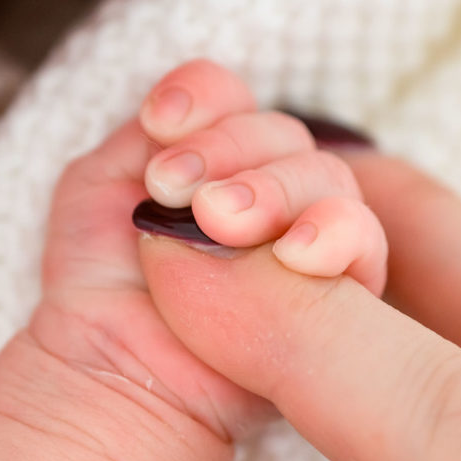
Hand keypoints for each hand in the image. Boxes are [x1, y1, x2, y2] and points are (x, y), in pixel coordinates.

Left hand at [33, 57, 387, 432]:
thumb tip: (206, 106)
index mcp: (215, 160)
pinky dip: (333, 230)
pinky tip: (292, 250)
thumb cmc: (99, 280)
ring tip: (217, 223)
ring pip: (324, 175)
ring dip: (272, 188)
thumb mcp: (100, 182)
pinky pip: (361, 238)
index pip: (234, 99)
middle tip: (172, 191)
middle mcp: (265, 190)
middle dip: (227, 149)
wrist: (113, 363)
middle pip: (281, 132)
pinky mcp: (338, 288)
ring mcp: (305, 235)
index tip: (159, 124)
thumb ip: (155, 132)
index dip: (204, 97)